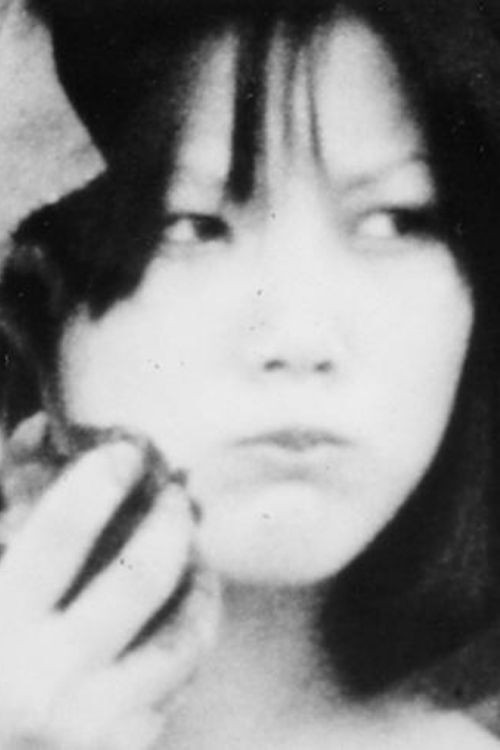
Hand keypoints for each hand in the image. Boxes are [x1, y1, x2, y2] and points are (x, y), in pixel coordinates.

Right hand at [0, 416, 218, 749]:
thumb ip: (7, 503)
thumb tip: (41, 428)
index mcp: (2, 624)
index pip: (60, 533)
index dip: (100, 478)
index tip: (127, 450)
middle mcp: (49, 678)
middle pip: (141, 576)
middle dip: (171, 520)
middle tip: (179, 494)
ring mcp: (93, 723)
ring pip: (182, 638)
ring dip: (202, 582)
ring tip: (198, 552)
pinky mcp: (121, 749)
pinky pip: (178, 683)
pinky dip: (190, 637)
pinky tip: (187, 611)